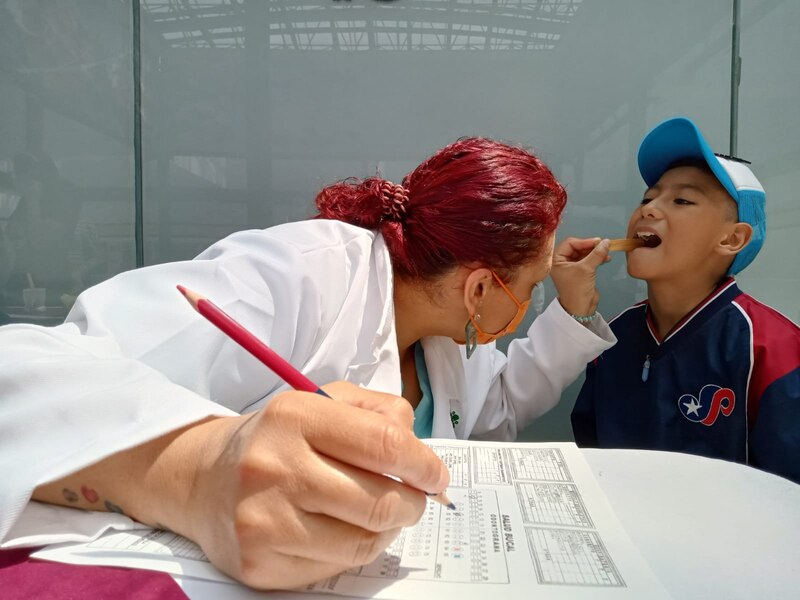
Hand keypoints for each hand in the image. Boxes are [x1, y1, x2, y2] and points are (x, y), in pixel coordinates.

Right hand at [32, 382, 448, 590]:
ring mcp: (264, 520)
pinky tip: (342, 529)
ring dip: (387, 530)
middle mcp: (275, 466)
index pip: (383, 444)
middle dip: (413, 504)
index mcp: (294, 415)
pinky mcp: (259, 563)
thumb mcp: (323, 401)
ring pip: (362, 543)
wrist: (203, 479)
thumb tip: (422, 452)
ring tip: (380, 512)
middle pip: (379, 502)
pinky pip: (334, 568)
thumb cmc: (276, 437)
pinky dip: (353, 550)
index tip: (436, 475)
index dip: (424, 464)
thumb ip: (378, 412)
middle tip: (415, 498)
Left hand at [550, 237, 609, 319]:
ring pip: (584, 254)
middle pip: (577, 248)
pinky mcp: (580, 273)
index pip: (570, 243)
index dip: (584, 241)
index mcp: (556, 260)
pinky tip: (606, 259)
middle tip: (604, 246)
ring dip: (595, 253)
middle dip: (591, 247)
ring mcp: (571, 268)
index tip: (598, 242)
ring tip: (607, 253)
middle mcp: (562, 262)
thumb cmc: (577, 288)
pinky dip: (596, 259)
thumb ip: (596, 254)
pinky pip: (588, 261)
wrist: (580, 309)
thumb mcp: (586, 269)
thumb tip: (606, 242)